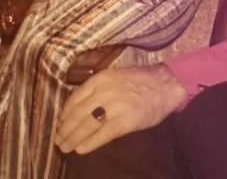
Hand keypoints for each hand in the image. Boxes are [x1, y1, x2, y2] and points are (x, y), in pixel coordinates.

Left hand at [55, 64, 186, 154]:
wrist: (167, 85)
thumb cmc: (141, 81)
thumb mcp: (115, 78)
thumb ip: (97, 90)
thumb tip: (76, 111)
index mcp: (101, 79)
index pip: (75, 99)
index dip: (64, 115)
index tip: (59, 125)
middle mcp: (106, 91)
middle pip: (78, 114)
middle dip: (66, 130)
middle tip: (59, 140)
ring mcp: (117, 106)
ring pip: (87, 125)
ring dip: (73, 138)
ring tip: (66, 147)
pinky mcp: (127, 121)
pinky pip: (103, 134)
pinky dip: (90, 143)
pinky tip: (82, 149)